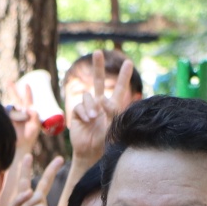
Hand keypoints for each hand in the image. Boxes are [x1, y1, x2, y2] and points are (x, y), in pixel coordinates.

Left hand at [1, 156, 61, 205]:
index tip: (27, 156)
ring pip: (36, 197)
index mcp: (23, 200)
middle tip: (60, 159)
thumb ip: (18, 200)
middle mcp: (35, 203)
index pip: (25, 181)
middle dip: (52, 170)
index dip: (25, 168)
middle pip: (44, 183)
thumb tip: (31, 191)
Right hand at [7, 77, 42, 159]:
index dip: (27, 92)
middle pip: (16, 99)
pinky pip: (3, 112)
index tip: (26, 85)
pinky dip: (2, 111)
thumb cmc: (29, 138)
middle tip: (8, 81)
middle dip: (12, 90)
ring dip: (10, 107)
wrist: (19, 147)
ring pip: (10, 106)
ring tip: (12, 115)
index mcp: (27, 113)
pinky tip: (1, 113)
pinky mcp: (5, 120)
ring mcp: (12, 116)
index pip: (27, 100)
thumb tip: (29, 108)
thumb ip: (35, 116)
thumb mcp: (35, 126)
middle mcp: (19, 113)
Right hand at [67, 50, 133, 168]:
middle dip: (98, 66)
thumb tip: (101, 99)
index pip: (119, 88)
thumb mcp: (114, 125)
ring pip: (88, 96)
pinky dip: (85, 112)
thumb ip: (111, 111)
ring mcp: (88, 108)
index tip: (128, 62)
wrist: (92, 153)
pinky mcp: (78, 114)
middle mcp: (100, 104)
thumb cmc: (106, 142)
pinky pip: (80, 106)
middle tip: (97, 52)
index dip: (123, 76)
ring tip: (94, 118)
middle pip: (98, 81)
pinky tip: (88, 120)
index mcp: (113, 106)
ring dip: (92, 106)